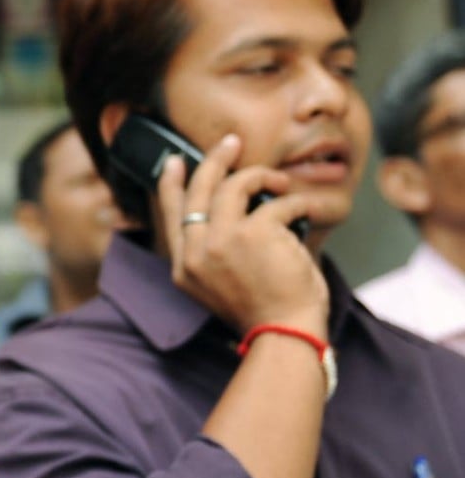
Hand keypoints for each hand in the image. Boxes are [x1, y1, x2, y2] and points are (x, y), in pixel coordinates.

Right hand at [157, 135, 327, 336]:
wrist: (285, 334)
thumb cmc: (264, 311)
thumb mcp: (221, 285)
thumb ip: (213, 251)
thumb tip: (228, 206)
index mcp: (183, 268)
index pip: (170, 215)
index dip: (170, 184)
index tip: (174, 161)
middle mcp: (195, 252)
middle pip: (199, 191)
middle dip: (215, 160)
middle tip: (232, 143)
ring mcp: (221, 241)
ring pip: (234, 187)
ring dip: (259, 177)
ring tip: (279, 182)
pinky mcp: (253, 234)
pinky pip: (276, 204)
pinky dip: (296, 203)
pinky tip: (307, 210)